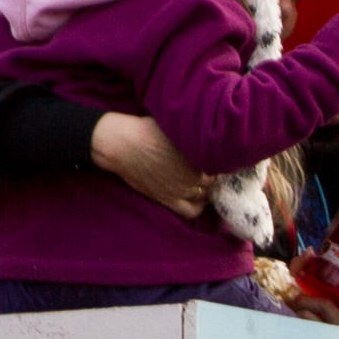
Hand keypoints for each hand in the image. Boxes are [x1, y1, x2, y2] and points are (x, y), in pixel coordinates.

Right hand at [90, 115, 210, 216]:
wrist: (119, 144)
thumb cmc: (144, 129)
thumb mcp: (175, 126)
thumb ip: (192, 134)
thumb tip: (204, 132)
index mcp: (198, 156)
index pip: (219, 164)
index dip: (217, 162)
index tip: (213, 159)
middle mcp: (193, 175)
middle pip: (213, 180)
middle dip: (212, 175)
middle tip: (207, 170)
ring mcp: (181, 189)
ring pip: (205, 195)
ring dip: (206, 189)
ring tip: (202, 183)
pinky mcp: (168, 199)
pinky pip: (191, 211)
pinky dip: (198, 207)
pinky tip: (198, 199)